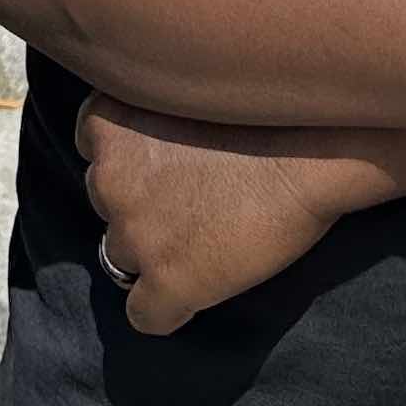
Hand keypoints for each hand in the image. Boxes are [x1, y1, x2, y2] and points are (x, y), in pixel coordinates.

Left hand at [75, 98, 387, 334]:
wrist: (314, 150)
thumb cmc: (270, 107)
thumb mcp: (191, 91)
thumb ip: (163, 112)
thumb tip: (171, 138)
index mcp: (112, 125)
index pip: (91, 142)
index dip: (130, 153)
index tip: (165, 156)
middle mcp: (109, 180)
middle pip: (107, 201)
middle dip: (142, 202)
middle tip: (194, 198)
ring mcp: (134, 236)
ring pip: (121, 258)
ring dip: (154, 251)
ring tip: (203, 241)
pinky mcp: (167, 283)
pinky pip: (146, 315)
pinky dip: (169, 307)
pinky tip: (201, 290)